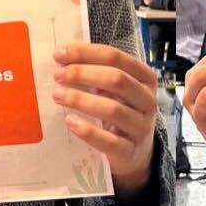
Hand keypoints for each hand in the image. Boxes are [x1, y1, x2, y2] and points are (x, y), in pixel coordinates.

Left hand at [52, 43, 156, 199]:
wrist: (134, 153)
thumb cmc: (120, 113)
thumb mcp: (115, 91)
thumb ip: (97, 73)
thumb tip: (62, 58)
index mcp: (145, 78)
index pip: (116, 57)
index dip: (86, 53)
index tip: (59, 55)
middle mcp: (147, 101)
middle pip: (117, 80)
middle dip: (83, 74)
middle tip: (58, 76)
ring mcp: (141, 128)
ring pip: (113, 109)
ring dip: (81, 100)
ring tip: (58, 96)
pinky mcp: (129, 151)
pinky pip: (109, 141)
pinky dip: (88, 131)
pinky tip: (70, 121)